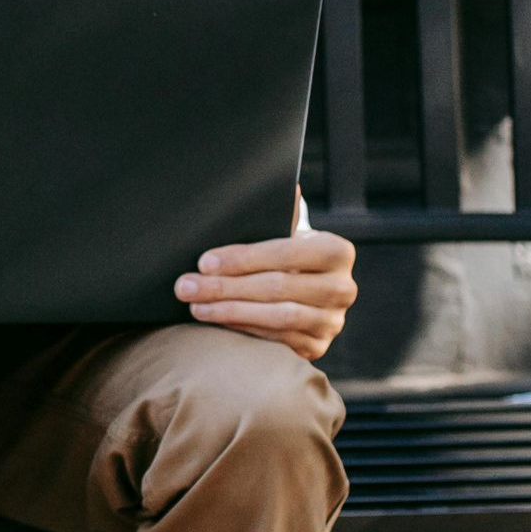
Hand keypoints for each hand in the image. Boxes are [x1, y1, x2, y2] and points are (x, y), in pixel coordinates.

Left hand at [175, 223, 356, 362]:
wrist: (305, 292)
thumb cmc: (286, 256)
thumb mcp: (286, 234)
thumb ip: (282, 215)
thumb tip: (287, 184)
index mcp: (337, 251)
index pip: (286, 253)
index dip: (243, 259)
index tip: (204, 262)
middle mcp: (342, 288)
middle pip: (278, 287)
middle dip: (226, 287)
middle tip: (187, 286)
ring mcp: (332, 321)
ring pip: (278, 317)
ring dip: (230, 312)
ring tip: (195, 306)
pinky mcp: (317, 347)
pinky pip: (277, 340)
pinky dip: (243, 330)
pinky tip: (217, 321)